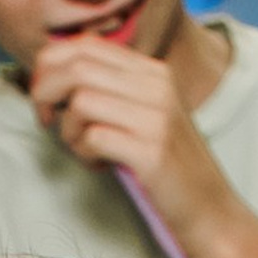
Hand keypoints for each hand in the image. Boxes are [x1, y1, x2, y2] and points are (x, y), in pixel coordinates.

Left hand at [23, 39, 233, 242]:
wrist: (211, 212)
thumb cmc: (168, 170)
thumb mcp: (144, 118)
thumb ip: (111, 92)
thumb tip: (55, 78)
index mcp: (152, 71)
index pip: (85, 45)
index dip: (51, 67)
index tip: (46, 99)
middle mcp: (156, 85)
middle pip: (77, 67)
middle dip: (46, 94)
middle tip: (46, 121)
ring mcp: (156, 117)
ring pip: (80, 101)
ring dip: (68, 130)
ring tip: (84, 151)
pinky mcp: (151, 152)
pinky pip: (93, 137)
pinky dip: (84, 154)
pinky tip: (100, 166)